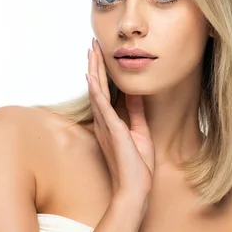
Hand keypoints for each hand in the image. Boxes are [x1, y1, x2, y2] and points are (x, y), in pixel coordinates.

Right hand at [86, 38, 154, 201]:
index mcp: (109, 122)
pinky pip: (101, 104)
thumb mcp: (140, 132)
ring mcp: (105, 124)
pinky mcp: (111, 128)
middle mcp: (102, 120)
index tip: (101, 54)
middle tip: (93, 43)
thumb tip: (136, 93)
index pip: (104, 91)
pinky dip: (95, 88)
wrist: (135, 188)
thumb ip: (136, 112)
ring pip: (96, 90)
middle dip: (95, 64)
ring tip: (91, 50)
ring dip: (93, 69)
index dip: (102, 72)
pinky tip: (91, 75)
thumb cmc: (137, 166)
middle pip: (97, 86)